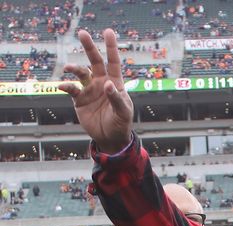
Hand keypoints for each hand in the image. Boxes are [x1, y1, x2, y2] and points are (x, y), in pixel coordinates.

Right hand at [58, 29, 133, 152]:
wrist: (110, 139)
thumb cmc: (121, 124)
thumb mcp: (123, 113)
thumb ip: (116, 98)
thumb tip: (107, 84)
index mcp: (114, 83)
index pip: (113, 62)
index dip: (111, 47)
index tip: (109, 32)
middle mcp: (101, 83)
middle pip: (94, 61)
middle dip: (89, 47)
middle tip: (82, 33)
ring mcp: (89, 90)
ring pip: (80, 73)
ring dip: (74, 68)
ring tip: (68, 68)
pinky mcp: (80, 100)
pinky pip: (71, 89)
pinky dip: (66, 86)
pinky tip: (63, 86)